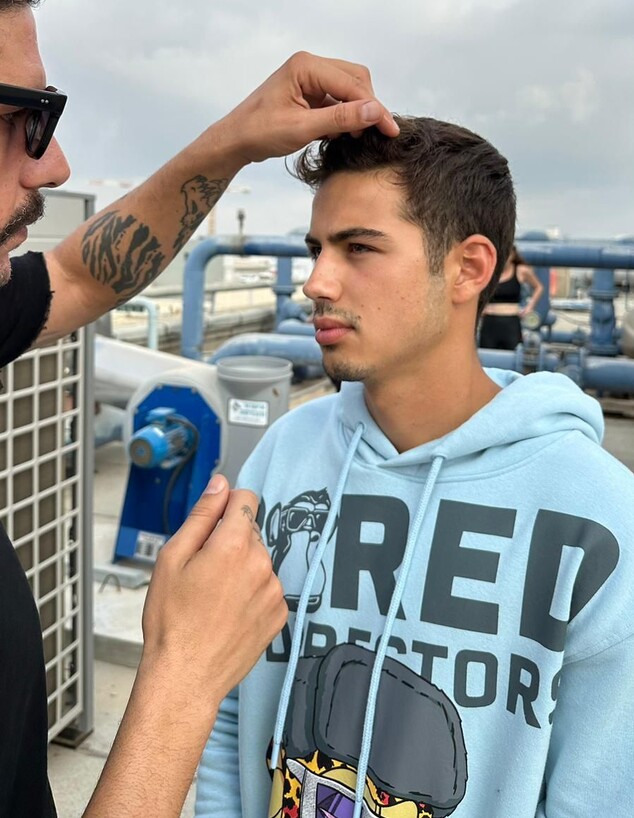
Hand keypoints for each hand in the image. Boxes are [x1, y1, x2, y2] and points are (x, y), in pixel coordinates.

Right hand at [140, 474, 286, 702]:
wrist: (186, 676)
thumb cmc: (172, 620)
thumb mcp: (172, 558)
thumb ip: (201, 516)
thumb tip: (220, 485)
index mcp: (233, 545)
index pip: (246, 499)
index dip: (226, 507)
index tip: (212, 526)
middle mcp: (261, 564)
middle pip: (250, 532)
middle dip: (229, 542)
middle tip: (202, 572)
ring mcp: (274, 590)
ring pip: (258, 560)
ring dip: (241, 568)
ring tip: (214, 598)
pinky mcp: (279, 613)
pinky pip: (267, 587)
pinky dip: (252, 592)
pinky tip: (229, 612)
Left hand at [219, 51, 398, 164]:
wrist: (236, 140)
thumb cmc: (260, 132)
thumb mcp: (302, 128)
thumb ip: (339, 119)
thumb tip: (374, 112)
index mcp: (306, 66)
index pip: (352, 84)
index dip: (374, 108)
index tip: (390, 130)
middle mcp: (309, 65)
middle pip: (355, 80)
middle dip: (368, 106)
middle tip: (379, 133)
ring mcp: (309, 78)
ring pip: (349, 89)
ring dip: (357, 111)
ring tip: (359, 136)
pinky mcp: (309, 91)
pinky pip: (337, 99)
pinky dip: (345, 115)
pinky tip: (344, 133)